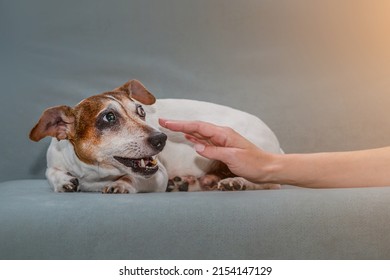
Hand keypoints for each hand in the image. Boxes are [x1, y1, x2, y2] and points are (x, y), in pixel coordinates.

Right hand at [159, 119, 273, 183]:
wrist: (267, 168)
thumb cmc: (253, 163)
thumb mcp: (233, 158)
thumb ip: (214, 151)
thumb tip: (196, 147)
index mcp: (223, 134)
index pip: (198, 126)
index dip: (181, 124)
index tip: (167, 122)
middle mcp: (221, 135)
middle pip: (196, 127)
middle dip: (179, 125)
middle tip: (163, 121)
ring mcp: (222, 141)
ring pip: (199, 133)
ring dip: (185, 130)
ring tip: (171, 127)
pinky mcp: (223, 149)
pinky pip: (205, 142)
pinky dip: (195, 139)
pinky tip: (189, 138)